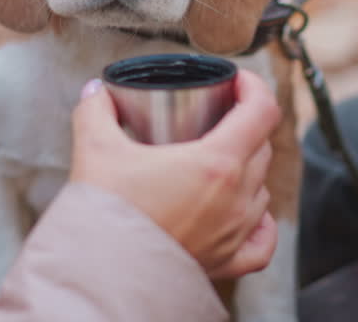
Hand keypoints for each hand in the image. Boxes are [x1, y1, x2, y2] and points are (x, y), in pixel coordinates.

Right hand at [69, 70, 279, 278]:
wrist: (104, 276)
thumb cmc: (106, 215)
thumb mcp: (95, 150)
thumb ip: (96, 111)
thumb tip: (96, 92)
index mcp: (216, 163)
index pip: (261, 111)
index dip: (254, 87)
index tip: (236, 81)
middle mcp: (236, 198)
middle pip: (260, 147)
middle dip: (242, 125)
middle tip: (213, 119)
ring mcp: (236, 233)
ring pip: (260, 189)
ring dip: (246, 170)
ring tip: (215, 163)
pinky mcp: (228, 263)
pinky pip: (262, 241)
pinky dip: (259, 223)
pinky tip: (246, 213)